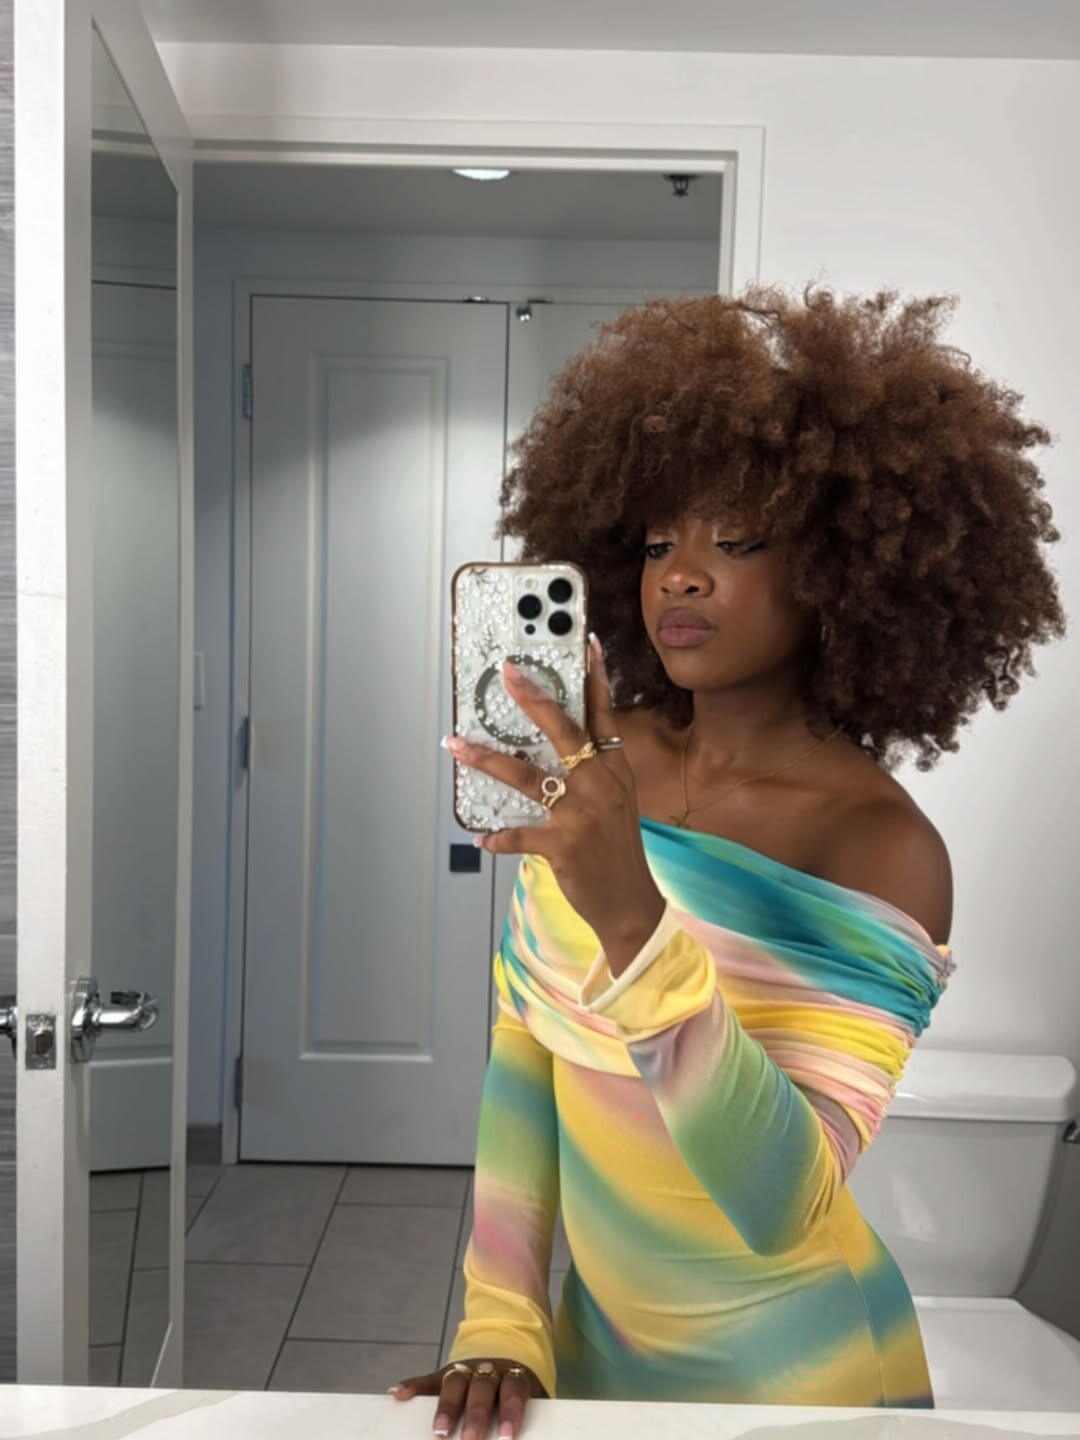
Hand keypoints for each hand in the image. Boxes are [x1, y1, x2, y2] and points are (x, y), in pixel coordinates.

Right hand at [389, 1357, 546, 1438]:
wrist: (510, 1347)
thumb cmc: (517, 1388)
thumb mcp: (531, 1396)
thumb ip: (529, 1414)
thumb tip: (534, 1436)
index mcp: (514, 1374)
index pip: (514, 1390)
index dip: (510, 1411)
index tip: (507, 1435)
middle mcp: (489, 1370)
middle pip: (481, 1389)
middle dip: (476, 1415)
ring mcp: (465, 1370)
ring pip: (455, 1384)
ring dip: (447, 1408)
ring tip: (439, 1431)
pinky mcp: (446, 1373)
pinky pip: (428, 1378)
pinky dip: (413, 1385)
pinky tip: (399, 1394)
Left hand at [444, 635, 665, 972]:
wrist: (632, 902)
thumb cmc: (618, 849)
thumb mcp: (618, 801)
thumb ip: (595, 771)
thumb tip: (561, 748)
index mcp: (615, 769)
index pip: (605, 714)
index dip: (596, 678)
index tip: (587, 643)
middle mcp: (600, 784)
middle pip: (563, 730)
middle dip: (532, 698)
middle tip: (507, 673)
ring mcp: (581, 813)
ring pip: (527, 776)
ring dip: (486, 759)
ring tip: (455, 746)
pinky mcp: (563, 844)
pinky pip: (519, 835)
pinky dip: (498, 838)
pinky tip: (481, 837)